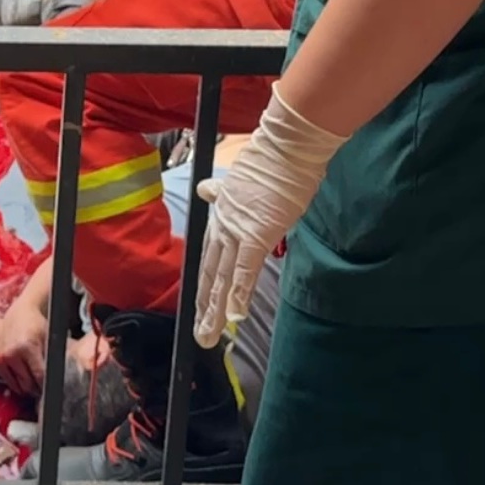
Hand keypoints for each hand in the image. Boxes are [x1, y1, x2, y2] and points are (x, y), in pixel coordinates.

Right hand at [0, 297, 48, 395]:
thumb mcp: (49, 338)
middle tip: (46, 387)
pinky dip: (19, 384)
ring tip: (37, 382)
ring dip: (29, 388)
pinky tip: (27, 378)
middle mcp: (12, 353)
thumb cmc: (37, 326)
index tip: (53, 387)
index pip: (39, 376)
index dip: (48, 385)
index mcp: (27, 347)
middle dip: (39, 388)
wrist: (19, 316)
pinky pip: (10, 382)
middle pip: (28, 384)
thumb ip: (52, 358)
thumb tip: (58, 378)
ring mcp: (3, 358)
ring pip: (19, 386)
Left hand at [193, 83, 343, 346]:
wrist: (284, 148)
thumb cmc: (272, 161)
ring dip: (216, 310)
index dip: (206, 283)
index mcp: (223, 216)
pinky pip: (244, 270)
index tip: (201, 304)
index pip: (210, 256)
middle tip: (200, 334)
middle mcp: (224, 226)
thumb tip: (205, 188)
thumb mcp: (241, 179)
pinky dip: (238, 293)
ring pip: (222, 278)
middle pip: (211, 273)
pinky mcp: (257, 235)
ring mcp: (238, 232)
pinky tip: (233, 316)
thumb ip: (223, 191)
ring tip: (209, 336)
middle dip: (205, 307)